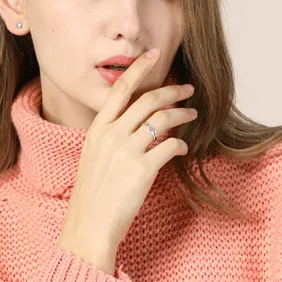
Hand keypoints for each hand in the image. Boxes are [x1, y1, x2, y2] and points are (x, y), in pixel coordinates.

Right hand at [58, 48, 196, 274]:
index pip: (120, 89)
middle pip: (148, 100)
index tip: (154, 54)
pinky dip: (179, 145)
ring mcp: (126, 151)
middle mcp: (111, 136)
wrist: (89, 227)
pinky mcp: (142, 169)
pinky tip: (182, 149)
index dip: (139, 68)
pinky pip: (169, 146)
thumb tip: (134, 125)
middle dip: (172, 90)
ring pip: (162, 119)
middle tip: (187, 89)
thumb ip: (109, 138)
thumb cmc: (92, 197)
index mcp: (96, 130)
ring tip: (192, 116)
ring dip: (182, 115)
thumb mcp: (92, 159)